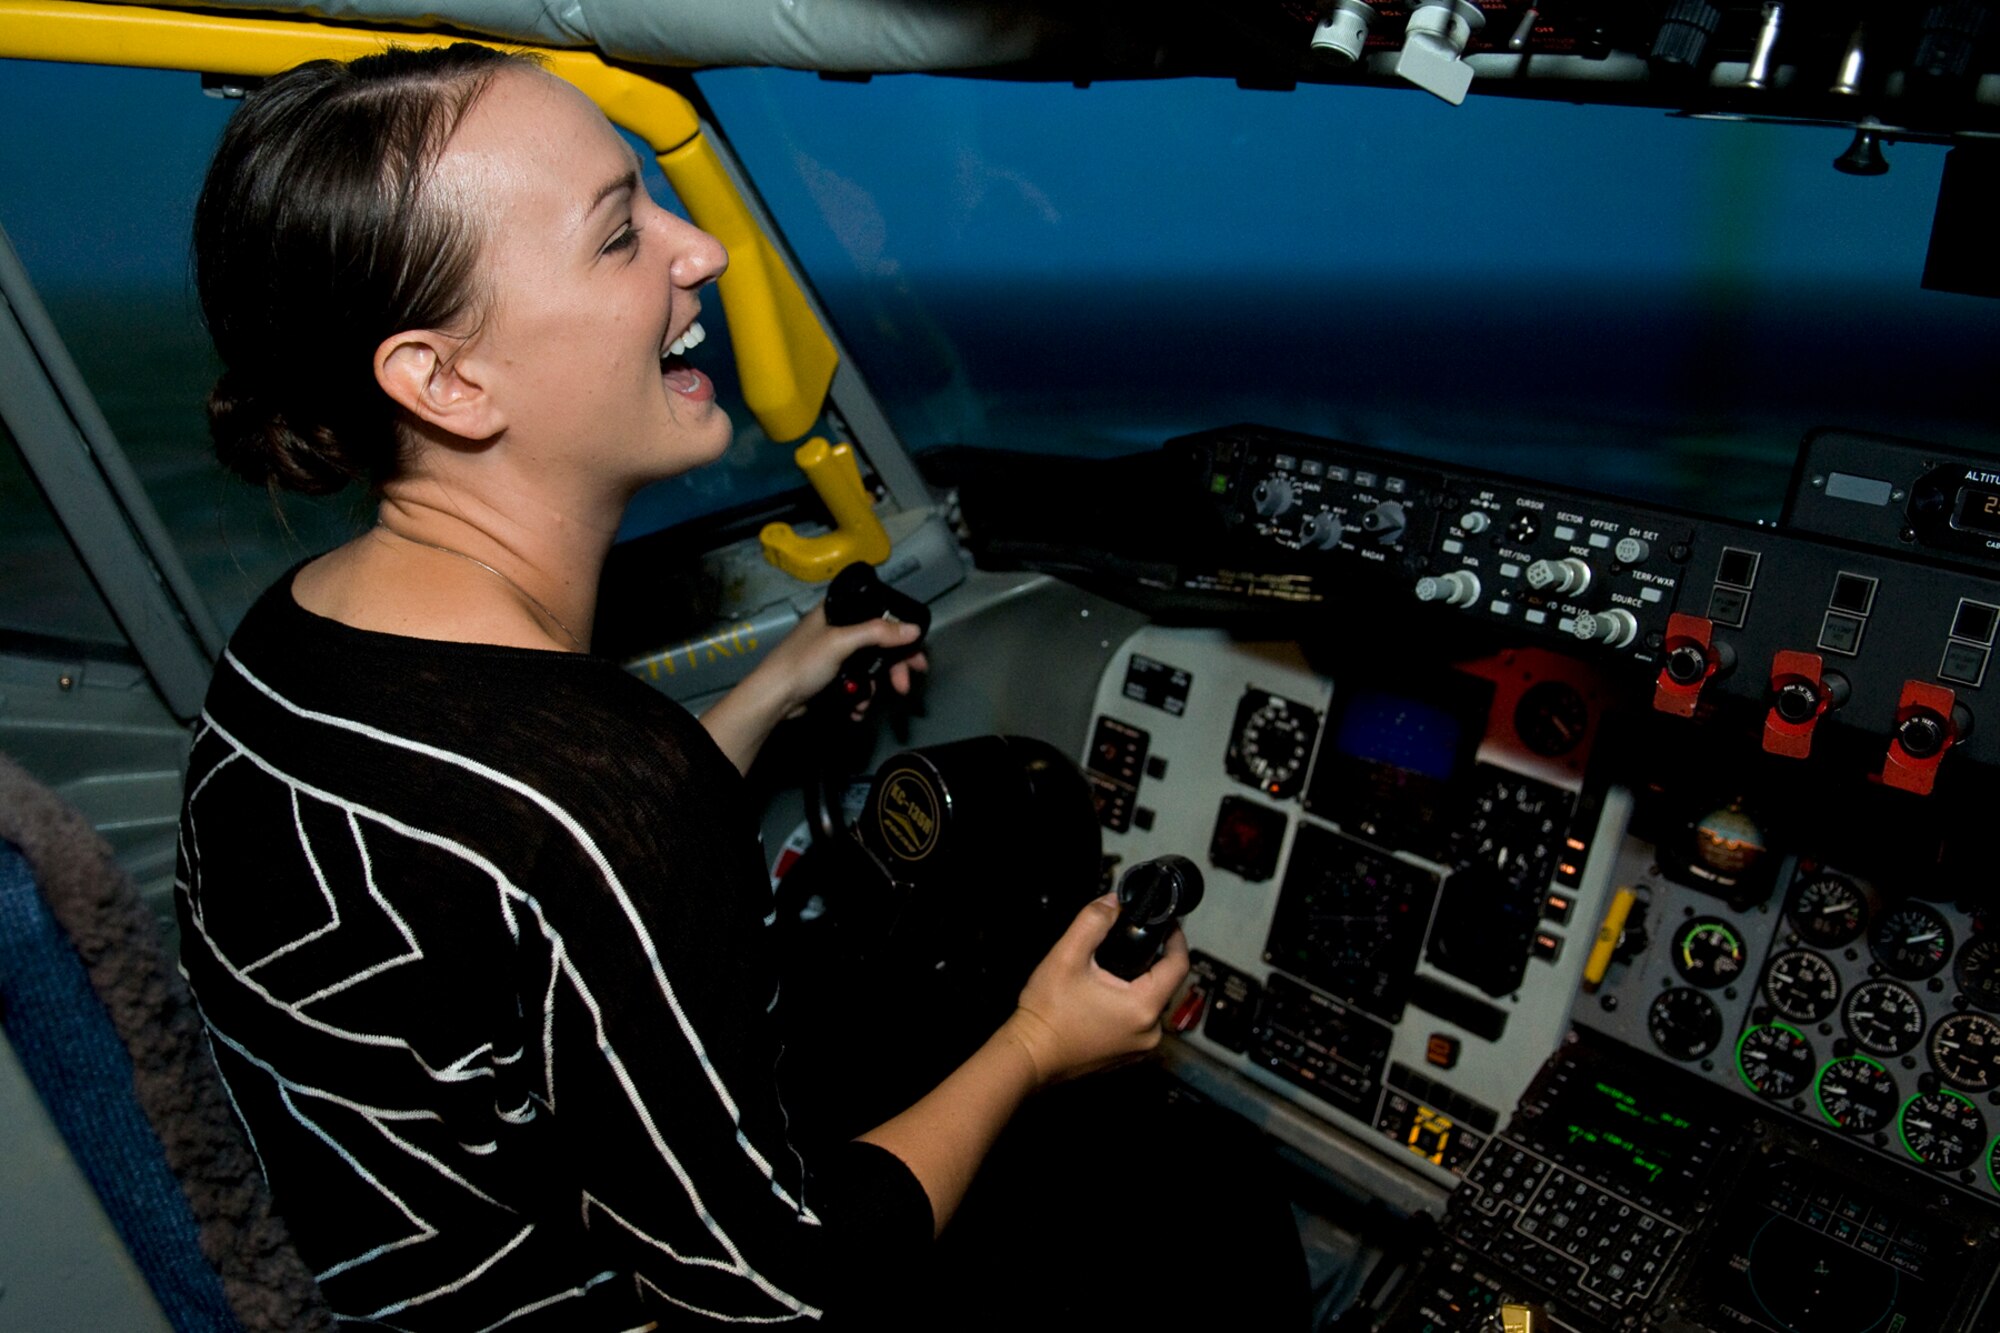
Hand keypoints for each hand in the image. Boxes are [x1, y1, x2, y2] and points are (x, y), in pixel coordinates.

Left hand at [767, 604, 927, 720]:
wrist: (773, 699)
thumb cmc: (802, 663)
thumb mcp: (841, 642)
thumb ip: (878, 633)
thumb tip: (914, 630)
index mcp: (839, 611)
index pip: (879, 614)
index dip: (901, 632)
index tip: (917, 650)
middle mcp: (839, 630)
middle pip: (879, 645)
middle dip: (892, 668)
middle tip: (904, 685)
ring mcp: (836, 656)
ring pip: (870, 669)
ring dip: (872, 689)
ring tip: (864, 703)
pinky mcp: (832, 678)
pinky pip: (857, 685)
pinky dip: (860, 698)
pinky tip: (855, 710)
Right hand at [1003, 894, 1190, 1086]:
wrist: (1029, 1056)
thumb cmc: (1046, 1015)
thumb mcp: (1066, 956)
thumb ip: (1093, 921)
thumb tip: (1112, 902)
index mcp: (1142, 1007)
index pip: (1179, 966)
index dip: (1176, 939)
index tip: (1169, 926)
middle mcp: (1149, 1032)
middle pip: (1165, 984)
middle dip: (1151, 960)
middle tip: (1129, 942)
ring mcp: (1139, 1047)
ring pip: (1151, 1003)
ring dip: (1138, 984)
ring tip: (1111, 969)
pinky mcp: (1127, 1054)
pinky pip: (1139, 1022)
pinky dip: (1128, 1005)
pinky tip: (1104, 996)